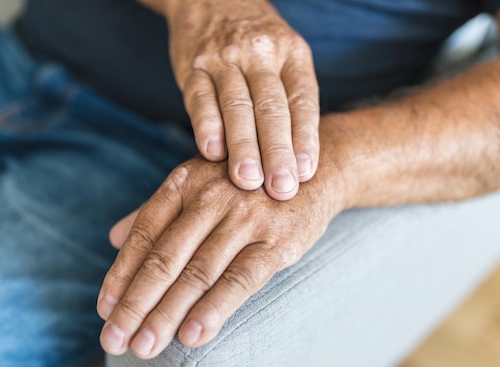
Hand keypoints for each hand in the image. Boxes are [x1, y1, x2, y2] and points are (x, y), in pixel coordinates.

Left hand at [97, 156, 344, 358]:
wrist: (313, 173)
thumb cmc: (246, 186)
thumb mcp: (200, 186)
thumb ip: (156, 212)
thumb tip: (113, 237)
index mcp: (186, 181)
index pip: (144, 234)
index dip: (121, 274)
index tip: (105, 309)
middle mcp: (211, 195)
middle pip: (164, 258)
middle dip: (135, 304)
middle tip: (114, 340)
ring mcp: (245, 218)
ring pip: (197, 274)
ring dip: (166, 314)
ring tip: (143, 348)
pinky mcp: (277, 241)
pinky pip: (240, 279)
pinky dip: (214, 309)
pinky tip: (192, 336)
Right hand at [167, 0, 319, 200]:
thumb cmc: (256, 45)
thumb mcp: (284, 58)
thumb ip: (290, 101)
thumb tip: (299, 162)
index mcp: (291, 54)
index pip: (302, 100)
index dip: (305, 138)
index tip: (307, 172)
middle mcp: (260, 54)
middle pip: (272, 107)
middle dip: (277, 151)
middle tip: (281, 188)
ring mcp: (224, 58)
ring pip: (237, 106)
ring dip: (243, 146)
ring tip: (249, 181)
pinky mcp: (193, 65)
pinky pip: (200, 98)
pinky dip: (206, 126)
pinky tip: (211, 153)